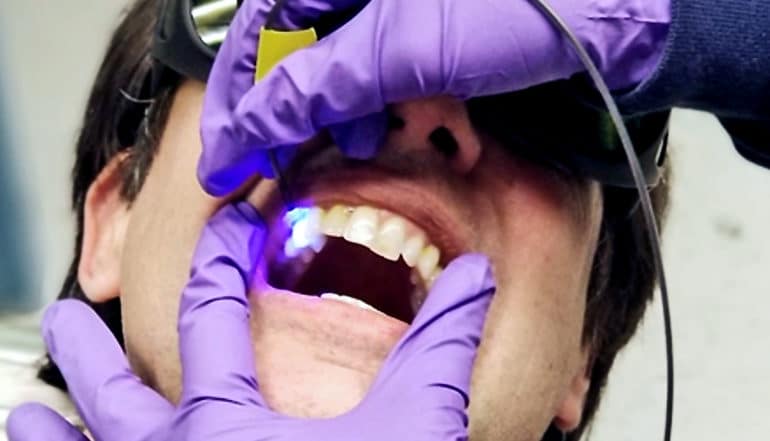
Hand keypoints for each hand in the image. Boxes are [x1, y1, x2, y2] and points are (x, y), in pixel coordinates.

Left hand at [7, 202, 495, 440]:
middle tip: (66, 317)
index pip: (212, 311)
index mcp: (229, 424)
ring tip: (24, 411)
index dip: (220, 257)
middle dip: (90, 348)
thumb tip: (476, 275)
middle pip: (116, 391)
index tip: (226, 226)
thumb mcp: (417, 427)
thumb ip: (442, 344)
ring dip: (51, 434)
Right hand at [198, 0, 668, 194]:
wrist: (618, 16)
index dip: (236, 102)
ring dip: (329, 109)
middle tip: (269, 162)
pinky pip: (366, 68)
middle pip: (287, 47)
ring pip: (327, 62)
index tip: (220, 161)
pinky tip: (380, 125)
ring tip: (353, 140)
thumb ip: (320, 82)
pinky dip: (365, 103)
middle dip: (282, 109)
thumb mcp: (406, 48)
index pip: (259, 30)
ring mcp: (387, 9)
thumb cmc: (525, 10)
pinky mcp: (416, 29)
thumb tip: (253, 122)